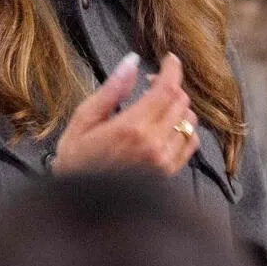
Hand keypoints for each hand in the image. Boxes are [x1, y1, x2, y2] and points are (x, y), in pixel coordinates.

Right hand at [52, 52, 199, 176]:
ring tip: (157, 106)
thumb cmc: (76, 163)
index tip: (169, 59)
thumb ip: (111, 90)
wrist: (80, 205)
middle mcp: (153, 144)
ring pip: (189, 120)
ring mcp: (164, 161)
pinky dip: (184, 129)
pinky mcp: (168, 173)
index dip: (172, 69)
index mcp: (131, 128)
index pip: (167, 89)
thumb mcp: (83, 121)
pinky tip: (166, 128)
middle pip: (180, 101)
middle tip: (151, 83)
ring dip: (177, 106)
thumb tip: (132, 61)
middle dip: (170, 85)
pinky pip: (191, 143)